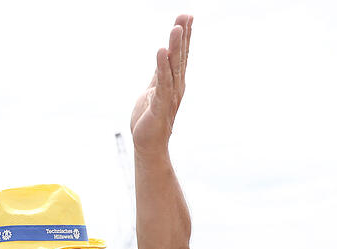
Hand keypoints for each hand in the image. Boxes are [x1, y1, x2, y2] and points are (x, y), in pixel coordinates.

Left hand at [130, 15, 191, 156]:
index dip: (185, 37)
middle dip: (183, 36)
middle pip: (180, 57)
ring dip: (175, 47)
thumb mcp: (153, 90)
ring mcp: (169, 96)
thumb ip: (159, 74)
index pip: (181, 55)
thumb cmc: (149, 119)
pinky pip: (162, 83)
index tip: (187, 17)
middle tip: (185, 16)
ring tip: (176, 28)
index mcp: (174, 82)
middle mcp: (176, 87)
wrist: (148, 145)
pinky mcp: (159, 105)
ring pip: (173, 67)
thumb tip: (162, 57)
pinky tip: (161, 52)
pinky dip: (162, 67)